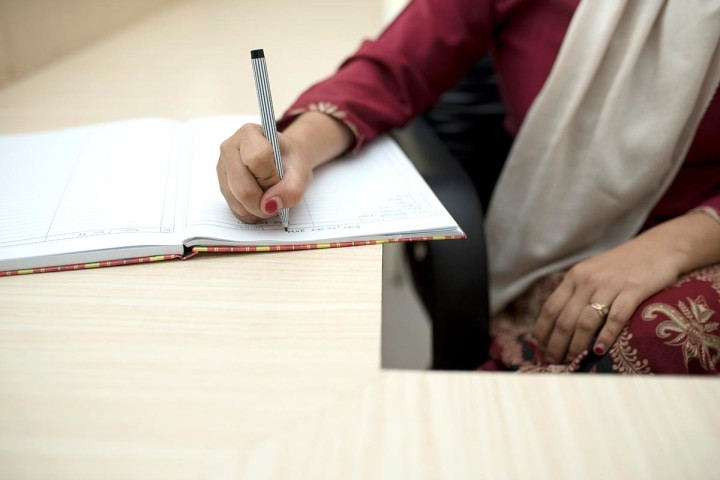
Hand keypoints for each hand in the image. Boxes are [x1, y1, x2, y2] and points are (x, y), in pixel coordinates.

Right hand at [216, 123, 312, 222]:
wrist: (284, 161)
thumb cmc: (291, 161)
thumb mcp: (301, 172)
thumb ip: (292, 189)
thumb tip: (270, 206)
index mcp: (249, 134)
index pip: (257, 159)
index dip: (271, 178)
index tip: (280, 180)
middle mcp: (229, 149)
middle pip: (242, 188)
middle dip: (264, 202)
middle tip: (278, 198)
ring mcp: (222, 168)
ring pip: (237, 202)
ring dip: (258, 209)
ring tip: (270, 196)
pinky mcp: (221, 186)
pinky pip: (234, 208)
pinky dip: (251, 212)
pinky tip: (260, 201)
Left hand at [530, 231, 680, 363]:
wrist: (661, 246)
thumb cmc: (625, 265)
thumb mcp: (594, 273)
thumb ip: (578, 292)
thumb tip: (560, 322)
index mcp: (575, 276)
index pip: (550, 307)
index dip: (541, 329)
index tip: (535, 347)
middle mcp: (588, 280)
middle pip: (565, 319)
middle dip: (556, 344)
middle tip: (552, 362)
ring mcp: (610, 284)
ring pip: (586, 321)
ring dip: (576, 346)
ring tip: (572, 362)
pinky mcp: (634, 289)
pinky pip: (616, 317)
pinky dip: (606, 336)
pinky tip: (599, 351)